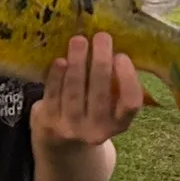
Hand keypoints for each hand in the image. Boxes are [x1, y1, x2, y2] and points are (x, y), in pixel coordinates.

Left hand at [31, 32, 144, 150]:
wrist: (61, 143)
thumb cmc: (90, 112)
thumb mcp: (108, 106)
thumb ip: (113, 84)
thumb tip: (110, 45)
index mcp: (119, 124)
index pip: (130, 103)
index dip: (128, 79)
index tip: (122, 56)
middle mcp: (97, 130)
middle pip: (100, 94)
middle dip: (101, 62)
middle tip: (101, 37)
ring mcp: (71, 128)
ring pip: (75, 92)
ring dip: (77, 63)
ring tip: (79, 40)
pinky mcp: (49, 123)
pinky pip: (53, 95)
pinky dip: (56, 76)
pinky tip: (60, 60)